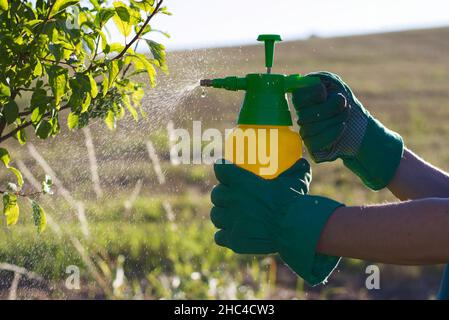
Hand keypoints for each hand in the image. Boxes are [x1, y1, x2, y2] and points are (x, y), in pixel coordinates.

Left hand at [210, 158, 342, 284]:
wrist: (294, 228)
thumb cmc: (295, 201)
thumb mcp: (297, 179)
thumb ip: (296, 169)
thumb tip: (301, 163)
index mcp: (241, 182)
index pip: (221, 169)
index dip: (222, 169)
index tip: (226, 170)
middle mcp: (232, 200)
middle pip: (216, 194)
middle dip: (222, 194)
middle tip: (231, 196)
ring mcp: (231, 221)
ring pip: (216, 215)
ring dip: (221, 214)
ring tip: (229, 215)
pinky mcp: (234, 240)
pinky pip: (220, 236)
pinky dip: (225, 234)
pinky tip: (232, 233)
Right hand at [292, 71, 403, 189]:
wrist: (360, 127)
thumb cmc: (346, 104)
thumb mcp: (335, 85)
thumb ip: (320, 79)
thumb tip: (309, 85)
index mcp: (304, 101)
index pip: (297, 97)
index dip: (312, 95)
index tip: (325, 94)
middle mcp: (302, 118)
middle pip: (305, 115)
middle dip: (330, 108)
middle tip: (343, 105)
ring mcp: (306, 134)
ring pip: (310, 129)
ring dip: (334, 120)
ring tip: (345, 116)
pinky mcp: (313, 149)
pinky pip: (315, 143)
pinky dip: (332, 134)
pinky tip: (342, 128)